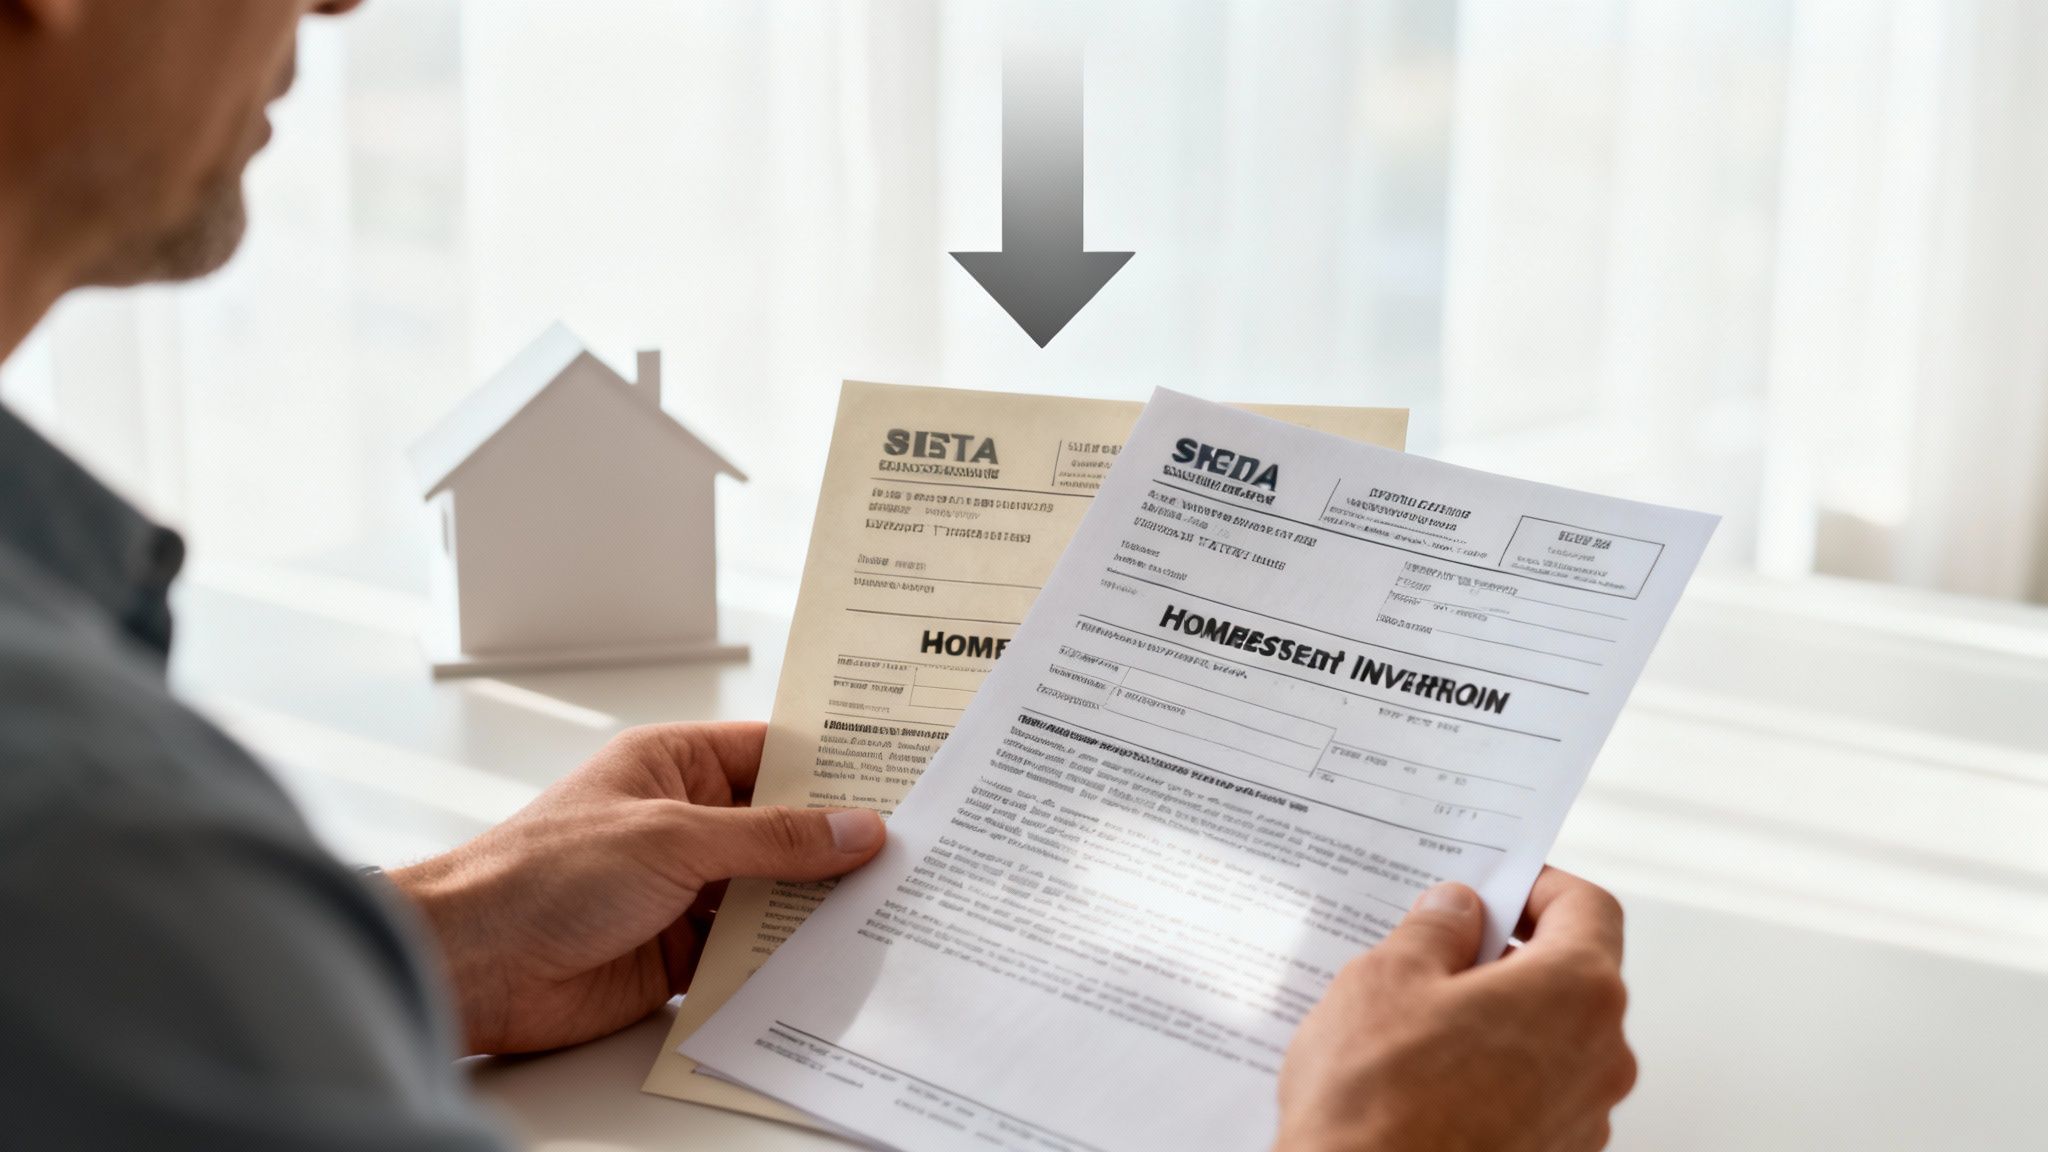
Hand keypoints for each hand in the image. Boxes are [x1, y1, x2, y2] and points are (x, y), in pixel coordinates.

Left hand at [389, 722, 884, 1054]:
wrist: (475, 963)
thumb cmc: (542, 873)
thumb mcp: (672, 836)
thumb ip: (770, 839)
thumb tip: (852, 828)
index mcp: (674, 765)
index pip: (774, 754)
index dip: (835, 766)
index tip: (900, 776)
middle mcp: (683, 823)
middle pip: (782, 829)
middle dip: (837, 843)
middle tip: (914, 849)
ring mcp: (682, 891)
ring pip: (772, 894)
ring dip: (816, 905)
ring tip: (891, 907)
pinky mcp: (677, 956)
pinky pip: (749, 953)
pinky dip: (785, 958)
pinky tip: (833, 961)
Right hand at [1275, 868, 1635, 1151]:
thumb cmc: (1376, 1101)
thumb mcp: (1387, 978)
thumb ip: (1436, 930)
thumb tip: (1457, 910)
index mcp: (1575, 993)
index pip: (1588, 908)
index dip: (1538, 886)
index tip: (1495, 887)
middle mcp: (1600, 1058)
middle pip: (1573, 975)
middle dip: (1509, 953)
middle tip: (1440, 948)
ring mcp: (1582, 1118)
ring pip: (1552, 1038)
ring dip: (1500, 1016)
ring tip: (1419, 1019)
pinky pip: (1535, 1092)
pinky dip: (1495, 1071)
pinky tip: (1427, 1075)